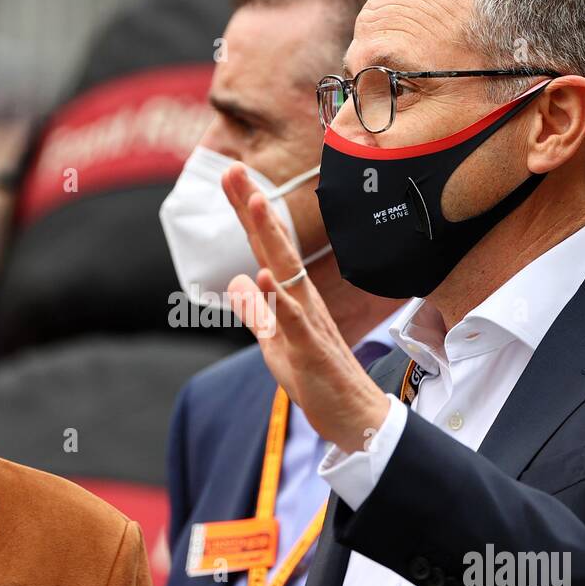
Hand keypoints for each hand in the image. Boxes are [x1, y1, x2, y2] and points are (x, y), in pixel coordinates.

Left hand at [221, 163, 389, 453]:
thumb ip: (255, 312)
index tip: (230, 176)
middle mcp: (302, 300)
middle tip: (234, 169)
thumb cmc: (316, 378)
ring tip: (257, 204)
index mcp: (290, 297)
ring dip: (272, 238)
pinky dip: (281, 300)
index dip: (247, 213)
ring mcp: (309, 322)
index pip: (264, 247)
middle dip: (254, 208)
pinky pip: (296, 322)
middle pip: (275, 246)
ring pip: (287, 273)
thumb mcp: (273, 344)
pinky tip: (266, 277)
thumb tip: (237, 279)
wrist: (354, 416)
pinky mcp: (312, 350)